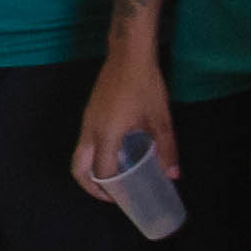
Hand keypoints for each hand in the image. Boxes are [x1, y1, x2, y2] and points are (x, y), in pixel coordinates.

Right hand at [73, 50, 172, 201]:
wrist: (129, 52)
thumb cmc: (145, 85)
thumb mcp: (160, 119)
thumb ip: (166, 149)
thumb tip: (173, 175)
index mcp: (105, 135)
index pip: (101, 173)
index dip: (110, 191)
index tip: (125, 198)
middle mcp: (90, 130)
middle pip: (78, 168)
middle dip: (90, 187)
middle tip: (111, 196)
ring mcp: (87, 119)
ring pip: (80, 154)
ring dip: (92, 171)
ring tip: (115, 178)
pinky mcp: (90, 111)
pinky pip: (85, 141)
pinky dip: (94, 155)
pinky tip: (117, 153)